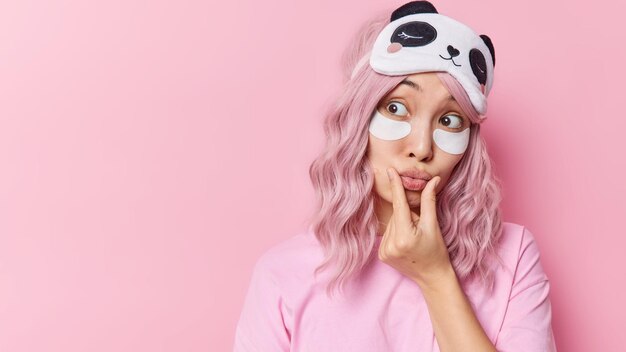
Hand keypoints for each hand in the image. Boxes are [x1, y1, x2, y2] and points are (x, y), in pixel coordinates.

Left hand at [377, 167, 452, 285]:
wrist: (432, 277)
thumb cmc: (437, 251)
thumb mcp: (433, 226)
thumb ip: (429, 202)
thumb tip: (432, 180)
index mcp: (405, 236)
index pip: (399, 205)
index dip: (395, 187)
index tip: (390, 171)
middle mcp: (391, 244)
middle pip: (396, 214)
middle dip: (407, 214)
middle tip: (418, 227)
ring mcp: (384, 251)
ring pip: (391, 223)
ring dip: (401, 223)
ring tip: (413, 237)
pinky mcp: (381, 255)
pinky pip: (387, 234)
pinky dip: (396, 233)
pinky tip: (406, 243)